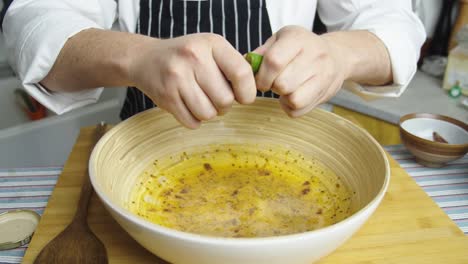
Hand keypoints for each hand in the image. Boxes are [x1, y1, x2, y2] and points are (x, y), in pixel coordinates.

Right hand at [128, 33, 255, 127]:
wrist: (145, 59)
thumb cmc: (187, 57)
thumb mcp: (210, 49)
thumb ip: (233, 65)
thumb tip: (254, 91)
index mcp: (212, 44)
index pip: (241, 73)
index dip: (248, 92)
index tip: (244, 97)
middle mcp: (194, 57)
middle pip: (225, 99)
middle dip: (225, 105)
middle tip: (217, 98)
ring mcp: (177, 77)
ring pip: (208, 113)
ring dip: (209, 113)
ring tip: (202, 101)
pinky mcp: (166, 97)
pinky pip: (192, 122)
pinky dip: (194, 120)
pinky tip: (188, 106)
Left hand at [253, 26, 350, 116]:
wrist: (338, 55)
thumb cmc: (301, 48)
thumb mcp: (281, 40)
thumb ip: (261, 52)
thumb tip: (244, 67)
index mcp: (297, 39)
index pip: (273, 61)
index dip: (261, 75)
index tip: (260, 78)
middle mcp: (314, 55)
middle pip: (282, 84)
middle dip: (272, 86)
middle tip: (274, 82)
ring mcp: (323, 76)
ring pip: (293, 99)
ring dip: (283, 97)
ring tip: (285, 89)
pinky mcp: (325, 93)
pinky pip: (299, 111)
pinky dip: (290, 107)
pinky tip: (292, 96)